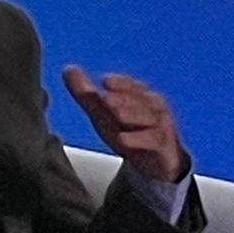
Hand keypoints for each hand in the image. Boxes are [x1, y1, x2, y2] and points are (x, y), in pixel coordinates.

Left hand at [63, 65, 187, 183]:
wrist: (155, 163)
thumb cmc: (128, 131)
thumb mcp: (104, 114)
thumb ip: (87, 94)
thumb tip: (68, 69)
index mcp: (139, 94)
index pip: (130, 85)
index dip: (119, 83)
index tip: (105, 81)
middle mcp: (153, 107)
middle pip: (139, 100)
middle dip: (123, 99)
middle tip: (106, 99)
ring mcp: (161, 126)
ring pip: (148, 118)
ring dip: (132, 115)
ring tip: (116, 114)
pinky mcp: (165, 147)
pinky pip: (154, 141)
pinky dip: (140, 140)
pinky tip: (124, 140)